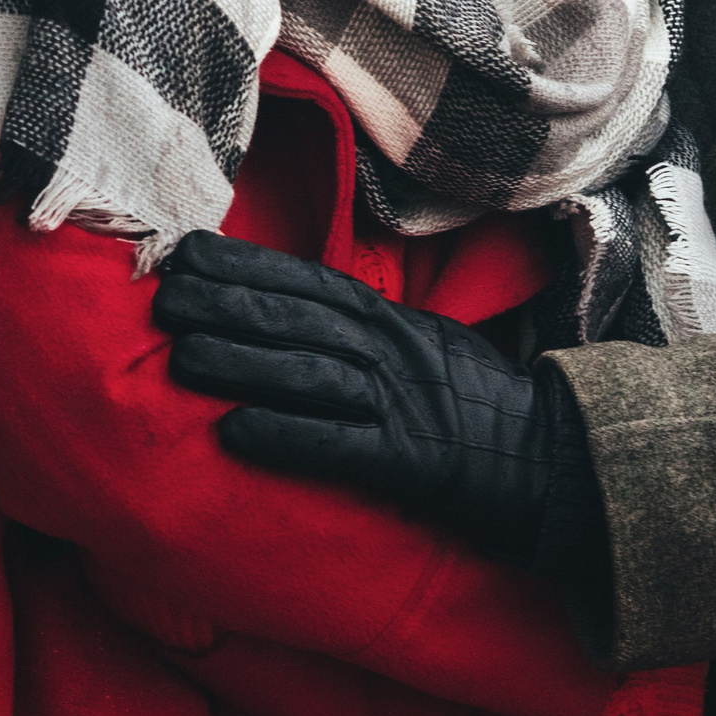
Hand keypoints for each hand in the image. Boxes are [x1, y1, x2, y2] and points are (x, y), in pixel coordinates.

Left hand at [154, 231, 556, 559]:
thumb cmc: (474, 407)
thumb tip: (289, 313)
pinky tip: (236, 433)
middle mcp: (392, 351)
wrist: (552, 461)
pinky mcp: (409, 461)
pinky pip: (339, 444)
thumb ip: (363, 330)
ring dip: (242, 363)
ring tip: (179, 358)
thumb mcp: (421, 347)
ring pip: (309, 373)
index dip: (245, 266)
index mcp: (391, 321)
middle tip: (163, 297)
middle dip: (227, 304)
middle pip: (299, 319)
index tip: (186, 254)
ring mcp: (400, 403)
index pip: (308, 282)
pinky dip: (287, 436)